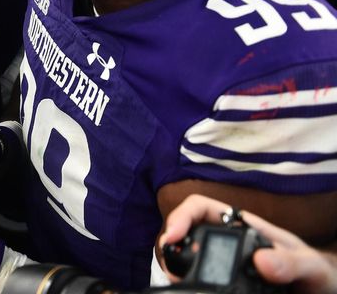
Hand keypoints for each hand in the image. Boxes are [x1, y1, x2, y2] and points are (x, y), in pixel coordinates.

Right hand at [161, 195, 336, 293]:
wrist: (323, 292)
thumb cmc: (320, 275)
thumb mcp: (311, 268)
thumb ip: (291, 263)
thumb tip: (260, 261)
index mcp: (244, 226)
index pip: (201, 206)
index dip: (181, 216)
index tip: (173, 237)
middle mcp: (228, 240)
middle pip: (185, 229)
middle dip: (170, 242)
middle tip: (170, 266)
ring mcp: (224, 261)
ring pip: (186, 252)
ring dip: (173, 261)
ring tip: (175, 278)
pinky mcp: (225, 280)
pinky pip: (198, 273)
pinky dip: (185, 277)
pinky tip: (187, 286)